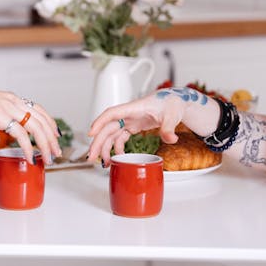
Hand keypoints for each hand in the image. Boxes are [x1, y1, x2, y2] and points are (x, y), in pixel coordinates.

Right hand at [0, 84, 61, 164]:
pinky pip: (20, 134)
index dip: (49, 122)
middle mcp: (13, 101)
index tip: (55, 135)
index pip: (38, 109)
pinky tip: (30, 157)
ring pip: (36, 127)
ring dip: (44, 144)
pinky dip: (28, 147)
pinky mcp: (1, 116)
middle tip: (56, 152)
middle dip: (51, 138)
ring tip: (48, 158)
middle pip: (41, 119)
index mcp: (11, 99)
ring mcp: (8, 107)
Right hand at [87, 87, 203, 165]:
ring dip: (104, 147)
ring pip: (111, 134)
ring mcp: (129, 120)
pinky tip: (116, 157)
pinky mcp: (132, 126)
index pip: (112, 113)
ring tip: (103, 162)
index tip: (91, 133)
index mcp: (134, 108)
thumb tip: (170, 139)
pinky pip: (119, 137)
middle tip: (91, 156)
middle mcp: (128, 114)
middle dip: (97, 142)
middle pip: (107, 127)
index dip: (100, 122)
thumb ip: (169, 128)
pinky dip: (116, 148)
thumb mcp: (172, 116)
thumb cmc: (171, 103)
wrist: (175, 102)